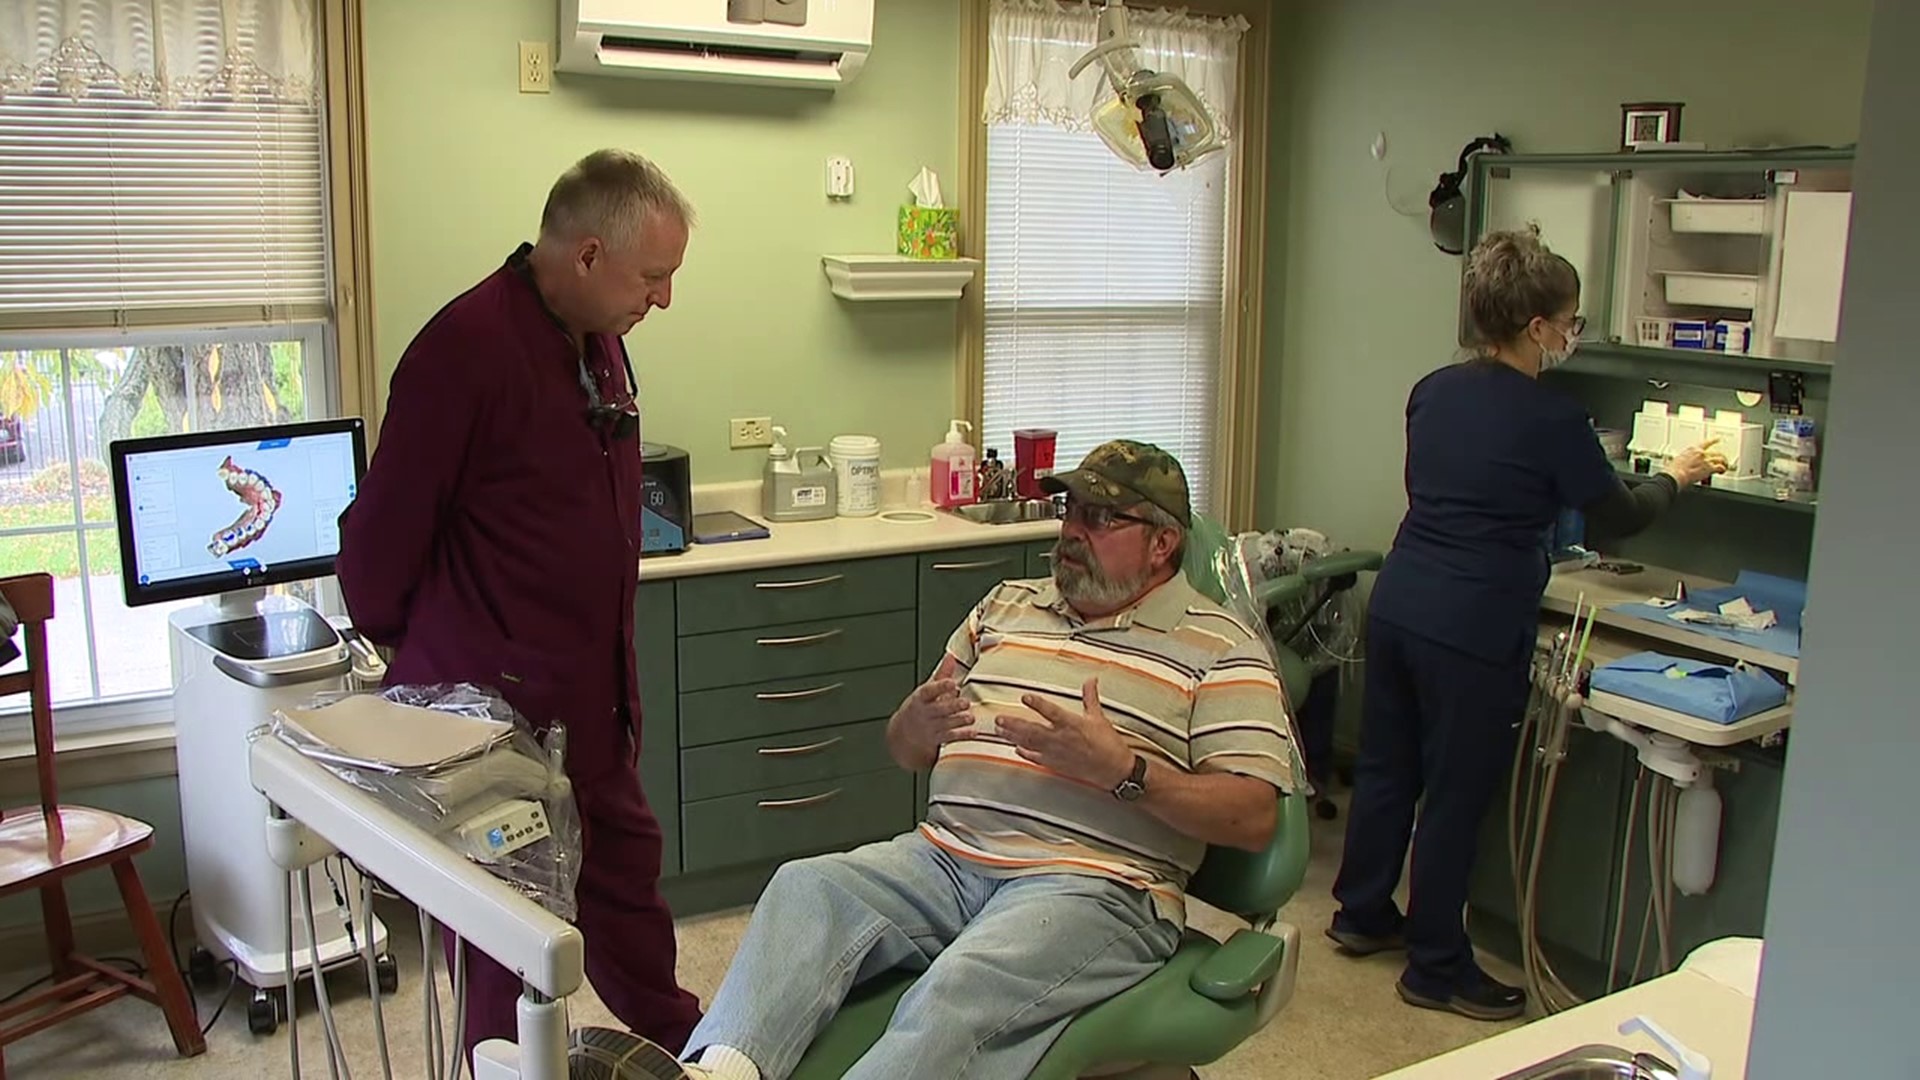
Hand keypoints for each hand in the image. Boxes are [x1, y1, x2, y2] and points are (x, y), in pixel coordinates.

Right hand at [894, 678, 972, 761]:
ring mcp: (930, 727)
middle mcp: (925, 712)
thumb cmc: (919, 708)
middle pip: (938, 709)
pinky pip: (950, 737)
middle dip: (952, 706)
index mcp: (921, 698)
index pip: (929, 691)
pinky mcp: (936, 739)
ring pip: (945, 724)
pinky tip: (973, 732)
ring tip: (970, 718)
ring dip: (959, 721)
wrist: (904, 735)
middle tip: (966, 702)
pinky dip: (962, 735)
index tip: (951, 683)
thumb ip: (941, 675)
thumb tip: (951, 656)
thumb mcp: (927, 690)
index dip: (940, 686)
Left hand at [995, 679, 1134, 789]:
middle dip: (1014, 724)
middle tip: (998, 718)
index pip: (1051, 712)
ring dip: (1013, 737)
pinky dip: (1024, 753)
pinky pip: (1036, 758)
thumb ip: (1090, 697)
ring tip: (999, 730)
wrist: (1113, 770)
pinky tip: (1015, 749)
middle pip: (1032, 730)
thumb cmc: (1108, 744)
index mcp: (1072, 724)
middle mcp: (1061, 739)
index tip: (1025, 697)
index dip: (1038, 704)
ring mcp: (1056, 753)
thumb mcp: (1099, 717)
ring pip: (1029, 744)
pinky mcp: (1056, 765)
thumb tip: (1091, 680)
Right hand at [1663, 438, 1728, 486]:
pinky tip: (1722, 471)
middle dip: (1720, 456)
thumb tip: (1682, 462)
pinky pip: (1720, 468)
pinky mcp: (1709, 469)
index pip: (1706, 443)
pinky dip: (1722, 469)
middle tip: (1722, 459)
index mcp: (1692, 449)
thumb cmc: (1673, 470)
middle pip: (1716, 452)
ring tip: (1725, 466)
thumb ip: (1684, 459)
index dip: (1714, 440)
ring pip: (1721, 459)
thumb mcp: (1677, 460)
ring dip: (1724, 463)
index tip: (1718, 439)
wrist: (1675, 475)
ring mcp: (1706, 461)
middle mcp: (1701, 453)